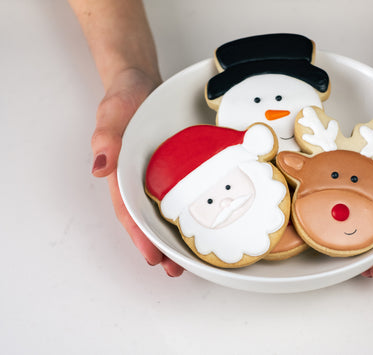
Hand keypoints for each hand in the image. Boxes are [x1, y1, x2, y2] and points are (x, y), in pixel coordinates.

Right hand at [91, 67, 184, 276]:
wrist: (142, 83)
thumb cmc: (124, 99)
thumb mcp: (112, 113)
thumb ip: (106, 138)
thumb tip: (99, 166)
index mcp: (122, 174)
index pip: (130, 212)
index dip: (140, 237)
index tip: (153, 257)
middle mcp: (141, 179)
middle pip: (149, 220)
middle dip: (161, 246)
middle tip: (176, 269)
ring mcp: (159, 174)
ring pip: (166, 211)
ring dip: (176, 235)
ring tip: (190, 259)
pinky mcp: (175, 166)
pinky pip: (182, 192)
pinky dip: (189, 210)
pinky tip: (202, 222)